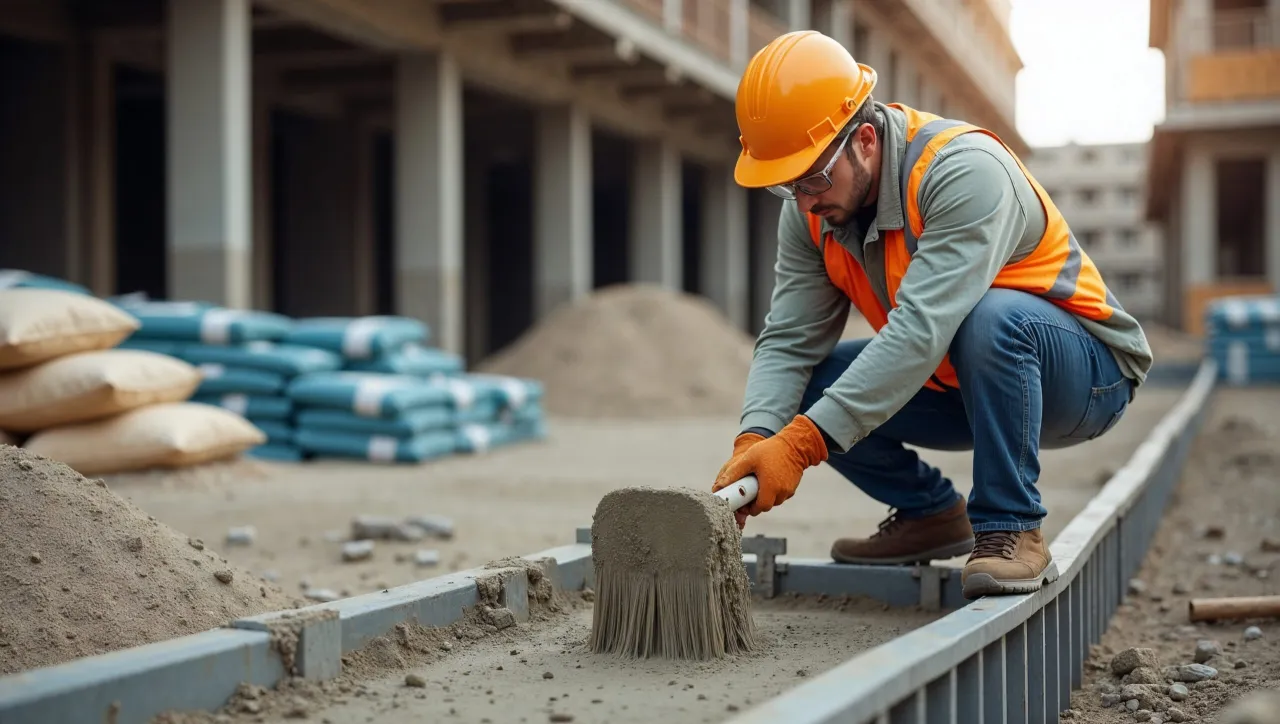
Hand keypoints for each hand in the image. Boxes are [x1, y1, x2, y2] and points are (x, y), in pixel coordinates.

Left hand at [712, 416, 827, 527]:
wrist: (795, 444)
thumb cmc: (771, 450)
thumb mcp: (749, 459)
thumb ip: (734, 473)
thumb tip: (719, 486)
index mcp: (770, 487)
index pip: (759, 508)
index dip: (751, 508)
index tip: (744, 503)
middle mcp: (781, 492)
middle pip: (766, 506)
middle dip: (757, 503)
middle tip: (749, 494)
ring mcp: (789, 490)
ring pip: (774, 501)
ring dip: (766, 497)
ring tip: (758, 485)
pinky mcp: (793, 487)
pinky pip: (781, 495)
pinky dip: (774, 491)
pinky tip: (768, 480)